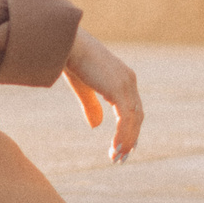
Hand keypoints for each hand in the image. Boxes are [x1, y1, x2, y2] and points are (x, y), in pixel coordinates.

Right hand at [65, 30, 142, 163]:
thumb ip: (92, 106)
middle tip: (122, 157)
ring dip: (126, 141)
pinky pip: (125, 119)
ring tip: (117, 158)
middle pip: (137, 115)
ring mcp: (125, 85)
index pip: (133, 107)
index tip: (126, 145)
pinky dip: (122, 136)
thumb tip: (97, 126)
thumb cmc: (70, 60)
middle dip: (130, 137)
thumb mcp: (83, 88)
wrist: (66, 44)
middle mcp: (128, 80)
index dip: (131, 127)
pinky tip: (115, 149)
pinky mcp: (118, 90)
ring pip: (133, 119)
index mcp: (123, 78)